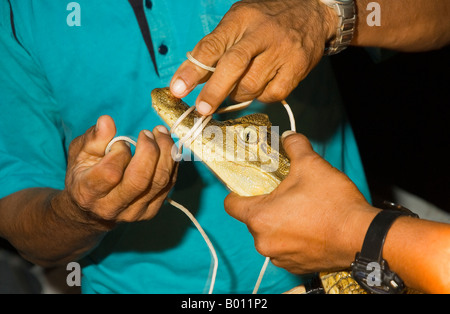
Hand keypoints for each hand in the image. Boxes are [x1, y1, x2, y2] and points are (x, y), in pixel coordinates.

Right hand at [58, 115, 176, 227]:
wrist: (91, 210)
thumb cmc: (84, 175)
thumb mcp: (79, 154)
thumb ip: (93, 138)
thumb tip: (107, 121)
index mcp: (88, 193)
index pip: (111, 173)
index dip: (119, 152)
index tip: (120, 142)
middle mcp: (112, 207)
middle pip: (140, 180)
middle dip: (149, 150)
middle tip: (148, 132)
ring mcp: (134, 212)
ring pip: (160, 182)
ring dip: (166, 153)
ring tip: (161, 133)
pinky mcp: (151, 211)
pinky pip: (169, 184)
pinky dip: (172, 163)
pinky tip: (167, 147)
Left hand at [170, 0, 336, 114]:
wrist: (312, 12)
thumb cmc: (265, 21)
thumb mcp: (238, 22)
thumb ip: (215, 47)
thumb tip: (190, 78)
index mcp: (241, 19)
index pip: (212, 46)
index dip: (192, 70)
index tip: (177, 88)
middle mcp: (262, 33)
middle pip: (233, 66)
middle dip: (214, 91)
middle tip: (202, 108)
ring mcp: (282, 52)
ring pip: (251, 86)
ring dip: (237, 95)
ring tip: (236, 88)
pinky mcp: (296, 69)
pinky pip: (271, 95)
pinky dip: (259, 97)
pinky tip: (259, 86)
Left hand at [224, 132, 378, 273]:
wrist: (363, 237)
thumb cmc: (333, 205)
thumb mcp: (311, 165)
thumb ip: (295, 147)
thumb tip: (289, 137)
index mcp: (259, 217)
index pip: (232, 204)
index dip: (238, 191)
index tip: (250, 185)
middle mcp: (264, 241)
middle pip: (253, 218)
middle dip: (266, 205)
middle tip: (284, 193)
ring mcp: (280, 257)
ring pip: (270, 234)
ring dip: (280, 223)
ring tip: (301, 210)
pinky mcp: (296, 266)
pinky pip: (285, 249)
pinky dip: (293, 238)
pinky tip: (310, 227)